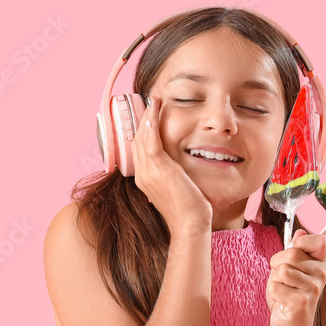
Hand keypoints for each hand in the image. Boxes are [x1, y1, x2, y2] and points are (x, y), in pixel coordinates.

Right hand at [131, 96, 212, 232]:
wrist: (189, 225)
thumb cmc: (188, 211)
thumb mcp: (176, 190)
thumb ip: (172, 177)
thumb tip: (178, 169)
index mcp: (143, 179)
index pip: (137, 149)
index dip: (141, 130)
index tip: (148, 115)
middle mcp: (142, 175)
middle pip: (136, 140)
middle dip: (141, 118)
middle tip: (150, 101)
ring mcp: (149, 172)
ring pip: (142, 137)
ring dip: (147, 116)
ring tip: (153, 100)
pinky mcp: (161, 169)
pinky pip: (151, 142)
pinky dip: (151, 125)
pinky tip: (153, 111)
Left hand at [266, 228, 325, 325]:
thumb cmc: (287, 296)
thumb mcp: (289, 270)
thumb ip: (294, 252)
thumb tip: (299, 232)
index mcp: (319, 264)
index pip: (318, 240)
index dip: (299, 244)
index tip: (292, 256)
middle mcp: (321, 274)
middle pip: (291, 254)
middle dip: (276, 264)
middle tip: (281, 279)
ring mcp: (313, 289)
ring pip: (282, 271)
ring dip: (274, 281)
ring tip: (282, 291)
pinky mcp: (302, 302)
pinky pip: (275, 287)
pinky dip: (273, 294)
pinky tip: (282, 302)